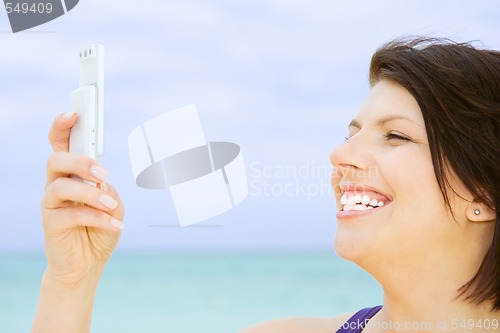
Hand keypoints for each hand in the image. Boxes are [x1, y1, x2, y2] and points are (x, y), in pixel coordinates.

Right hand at [41, 112, 124, 285]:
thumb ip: (107, 190)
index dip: (62, 127)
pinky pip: (72, 214)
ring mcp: (51, 204)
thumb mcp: (113, 205)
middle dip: (80, 162)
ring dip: (91, 194)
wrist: (87, 265)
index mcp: (72, 174)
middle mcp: (57, 184)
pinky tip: (115, 225)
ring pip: (61, 186)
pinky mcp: (51, 224)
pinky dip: (97, 218)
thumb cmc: (100, 229)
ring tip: (111, 204)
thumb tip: (100, 184)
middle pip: (56, 160)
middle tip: (103, 174)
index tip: (73, 113)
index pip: (60, 144)